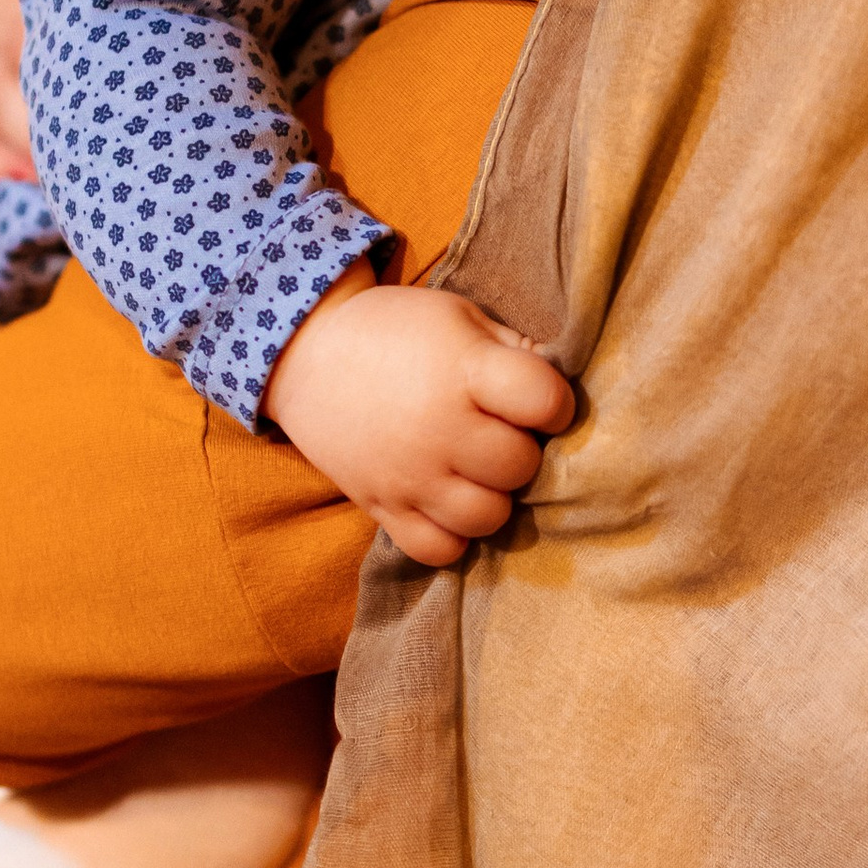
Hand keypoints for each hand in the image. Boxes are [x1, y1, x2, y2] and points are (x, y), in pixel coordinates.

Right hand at [261, 265, 573, 566]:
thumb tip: (562, 392)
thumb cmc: (396, 330)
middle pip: (519, 467)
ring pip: (487, 517)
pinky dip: (453, 535)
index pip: (545, 402)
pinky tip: (448, 502)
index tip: (537, 400)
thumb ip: (514, 351)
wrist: (305, 353)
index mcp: (462, 370)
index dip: (554, 403)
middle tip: (498, 432)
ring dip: (492, 495)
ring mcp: (408, 476)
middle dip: (520, 449)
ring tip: (475, 470)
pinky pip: (438, 550)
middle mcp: (437, 429)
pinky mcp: (381, 508)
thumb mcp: (459, 318)